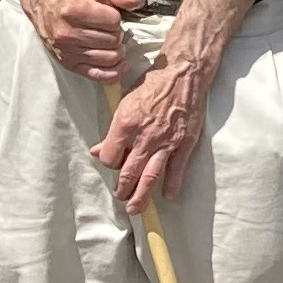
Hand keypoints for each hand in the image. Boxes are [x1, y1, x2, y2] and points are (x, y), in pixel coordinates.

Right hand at [29, 0, 139, 81]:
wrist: (46, 6)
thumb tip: (136, 2)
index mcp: (72, 10)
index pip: (113, 20)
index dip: (116, 16)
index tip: (107, 13)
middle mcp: (67, 33)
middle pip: (113, 40)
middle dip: (117, 33)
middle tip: (107, 27)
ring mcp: (67, 51)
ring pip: (110, 58)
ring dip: (116, 49)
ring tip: (108, 39)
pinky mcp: (69, 65)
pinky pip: (98, 75)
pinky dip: (114, 71)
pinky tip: (119, 62)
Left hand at [94, 56, 208, 213]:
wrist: (182, 75)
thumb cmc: (152, 86)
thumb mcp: (124, 104)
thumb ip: (112, 132)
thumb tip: (98, 150)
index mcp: (125, 125)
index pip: (109, 157)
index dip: (109, 163)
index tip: (112, 164)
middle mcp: (144, 137)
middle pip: (128, 172)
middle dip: (123, 189)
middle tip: (121, 198)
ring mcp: (165, 142)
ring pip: (150, 175)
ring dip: (141, 195)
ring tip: (135, 208)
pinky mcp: (184, 142)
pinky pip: (177, 168)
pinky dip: (173, 184)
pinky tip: (169, 195)